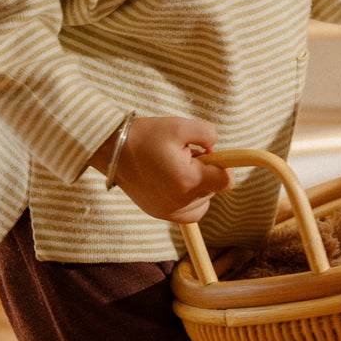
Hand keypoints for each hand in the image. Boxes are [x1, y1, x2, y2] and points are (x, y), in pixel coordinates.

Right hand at [91, 115, 232, 223]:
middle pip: (214, 188)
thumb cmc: (146, 136)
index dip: (224, 165)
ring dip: (197, 184)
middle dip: (206, 170)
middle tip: (185, 155)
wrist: (113, 150)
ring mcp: (170, 211)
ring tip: (176, 167)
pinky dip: (190, 199)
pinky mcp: (161, 214)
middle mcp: (181, 202)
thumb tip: (216, 150)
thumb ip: (208, 134)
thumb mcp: (180, 126)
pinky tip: (177, 183)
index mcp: (188, 180)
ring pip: (203, 199)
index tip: (208, 154)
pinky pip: (190, 211)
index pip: (227, 181)